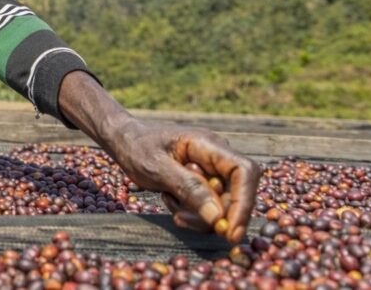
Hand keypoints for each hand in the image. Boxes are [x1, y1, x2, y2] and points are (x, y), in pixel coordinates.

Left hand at [109, 119, 259, 242]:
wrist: (126, 141)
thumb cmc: (138, 148)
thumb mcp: (157, 168)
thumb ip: (188, 188)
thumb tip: (218, 216)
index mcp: (208, 144)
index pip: (244, 172)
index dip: (244, 202)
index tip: (230, 231)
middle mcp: (217, 157)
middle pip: (236, 194)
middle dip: (213, 215)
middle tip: (181, 219)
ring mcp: (213, 170)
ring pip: (222, 205)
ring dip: (197, 214)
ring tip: (169, 201)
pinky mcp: (206, 182)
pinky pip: (210, 207)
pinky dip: (192, 212)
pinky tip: (170, 199)